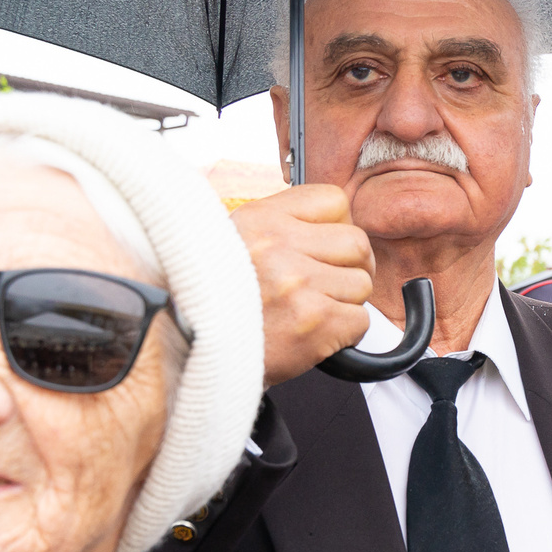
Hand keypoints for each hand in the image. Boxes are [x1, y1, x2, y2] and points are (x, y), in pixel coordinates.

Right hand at [232, 185, 375, 386]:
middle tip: (333, 284)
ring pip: (362, 284)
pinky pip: (359, 320)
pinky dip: (344, 332)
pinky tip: (315, 334)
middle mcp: (278, 246)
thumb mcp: (235, 242)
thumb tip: (331, 226)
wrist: (190, 350)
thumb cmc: (213, 302)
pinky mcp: (313, 322)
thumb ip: (280, 228)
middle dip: (352, 266)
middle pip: (357, 243)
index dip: (339, 226)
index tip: (329, 246)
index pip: (334, 201)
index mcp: (261, 219)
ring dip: (345, 302)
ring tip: (312, 311)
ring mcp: (298, 284)